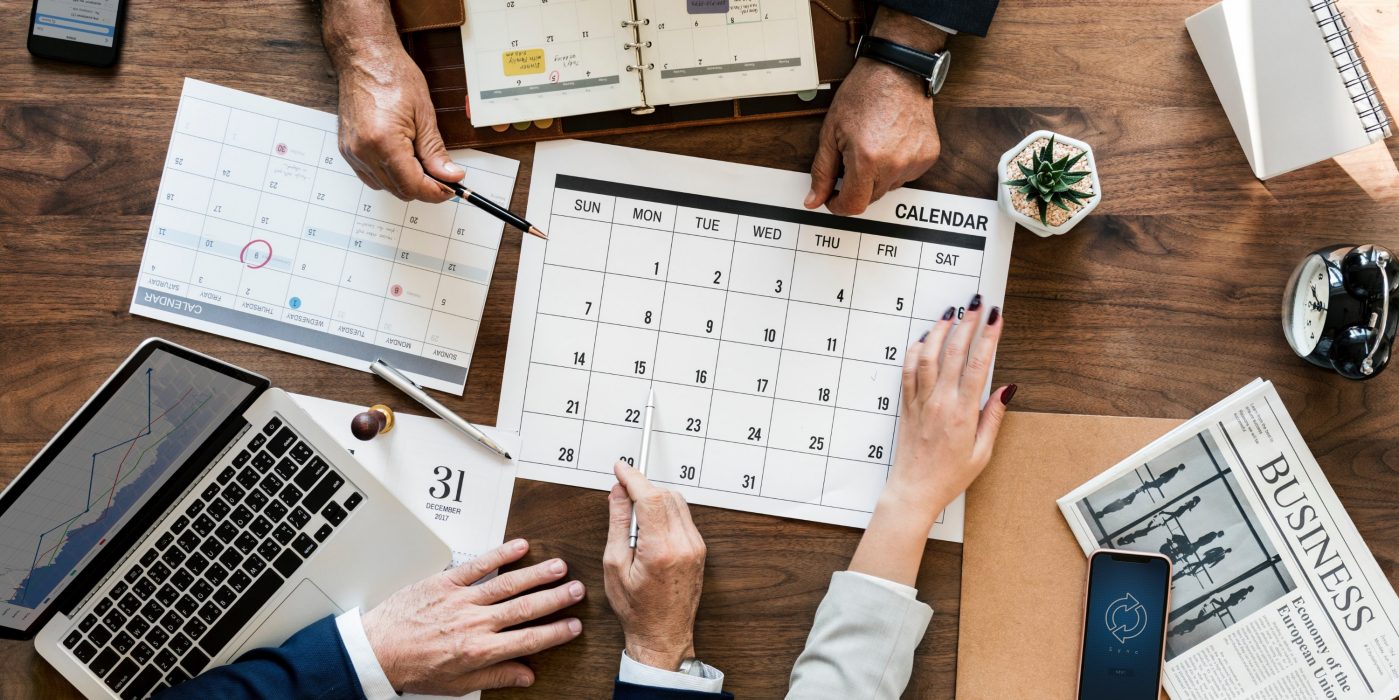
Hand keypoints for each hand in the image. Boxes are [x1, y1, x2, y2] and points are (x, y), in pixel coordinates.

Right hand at [321, 0, 459, 202]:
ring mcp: (352, 152)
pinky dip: (389, 175)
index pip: (413, 186)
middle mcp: (363, 151)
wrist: (364, 58)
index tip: (450, 188)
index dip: (436, 192)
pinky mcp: (347, 150)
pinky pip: (370, 177)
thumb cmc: (392, 76)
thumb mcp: (424, 114)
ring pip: (384, 187)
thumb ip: (436, 152)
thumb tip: (450, 176)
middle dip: (424, 188)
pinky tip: (402, 160)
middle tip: (442, 175)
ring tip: (421, 162)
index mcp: (384, 142)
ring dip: (406, 182)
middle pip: (399, 190)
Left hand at [361, 539, 584, 693]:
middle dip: (556, 598)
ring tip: (559, 567)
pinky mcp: (445, 583)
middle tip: (577, 590)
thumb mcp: (457, 684)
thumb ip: (495, 677)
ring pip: (508, 584)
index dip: (556, 632)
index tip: (573, 625)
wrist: (376, 651)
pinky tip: (520, 547)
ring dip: (537, 574)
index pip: (529, 640)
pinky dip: (501, 555)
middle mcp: (474, 623)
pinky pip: (478, 566)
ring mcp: (461, 600)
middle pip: (525, 608)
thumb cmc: (413, 668)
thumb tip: (525, 675)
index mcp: (479, 651)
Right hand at [603, 462, 706, 670]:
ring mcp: (696, 546)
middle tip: (622, 498)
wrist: (663, 634)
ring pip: (677, 502)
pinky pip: (683, 516)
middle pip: (665, 495)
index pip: (650, 497)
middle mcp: (684, 544)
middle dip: (642, 489)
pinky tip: (650, 530)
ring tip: (635, 522)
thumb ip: (617, 523)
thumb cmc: (636, 608)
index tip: (620, 468)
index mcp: (661, 549)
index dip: (633, 477)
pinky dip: (665, 512)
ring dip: (655, 500)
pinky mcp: (700, 549)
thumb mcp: (614, 565)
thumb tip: (618, 493)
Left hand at [805, 8, 946, 215]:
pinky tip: (890, 144)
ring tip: (873, 146)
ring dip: (877, 176)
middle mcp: (895, 164)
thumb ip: (822, 170)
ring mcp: (915, 161)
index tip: (833, 197)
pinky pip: (907, 175)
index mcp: (867, 159)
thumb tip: (814, 199)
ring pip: (889, 187)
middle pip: (871, 198)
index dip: (838, 205)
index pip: (853, 205)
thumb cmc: (864, 93)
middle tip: (851, 158)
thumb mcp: (831, 132)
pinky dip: (896, 166)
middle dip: (856, 185)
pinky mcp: (929, 156)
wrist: (897, 70)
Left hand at [849, 297, 1013, 584]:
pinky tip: (923, 339)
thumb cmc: (949, 476)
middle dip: (966, 324)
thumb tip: (1007, 388)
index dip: (988, 337)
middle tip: (976, 303)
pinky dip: (915, 351)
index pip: (977, 365)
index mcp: (962, 414)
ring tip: (951, 313)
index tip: (996, 317)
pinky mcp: (907, 405)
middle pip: (952, 353)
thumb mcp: (982, 452)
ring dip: (939, 331)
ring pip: (927, 356)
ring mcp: (920, 402)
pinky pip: (909, 371)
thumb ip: (994, 417)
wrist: (914, 490)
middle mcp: (939, 402)